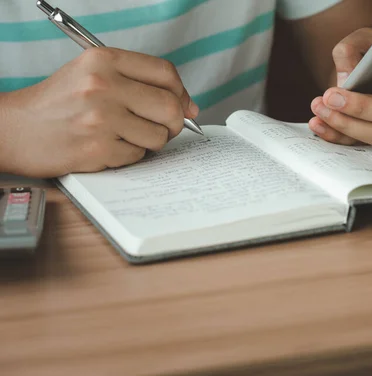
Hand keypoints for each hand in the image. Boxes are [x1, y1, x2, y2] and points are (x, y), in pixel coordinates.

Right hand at [0, 47, 198, 177]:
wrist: (15, 129)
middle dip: (175, 123)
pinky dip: (129, 154)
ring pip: (158, 135)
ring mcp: (101, 117)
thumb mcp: (92, 75)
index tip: (184, 106)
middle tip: (163, 128)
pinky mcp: (98, 147)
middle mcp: (103, 85)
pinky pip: (137, 155)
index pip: (165, 73)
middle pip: (170, 106)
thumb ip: (138, 83)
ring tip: (126, 135)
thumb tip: (189, 106)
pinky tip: (108, 146)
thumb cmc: (57, 103)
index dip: (182, 93)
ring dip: (150, 141)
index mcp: (104, 60)